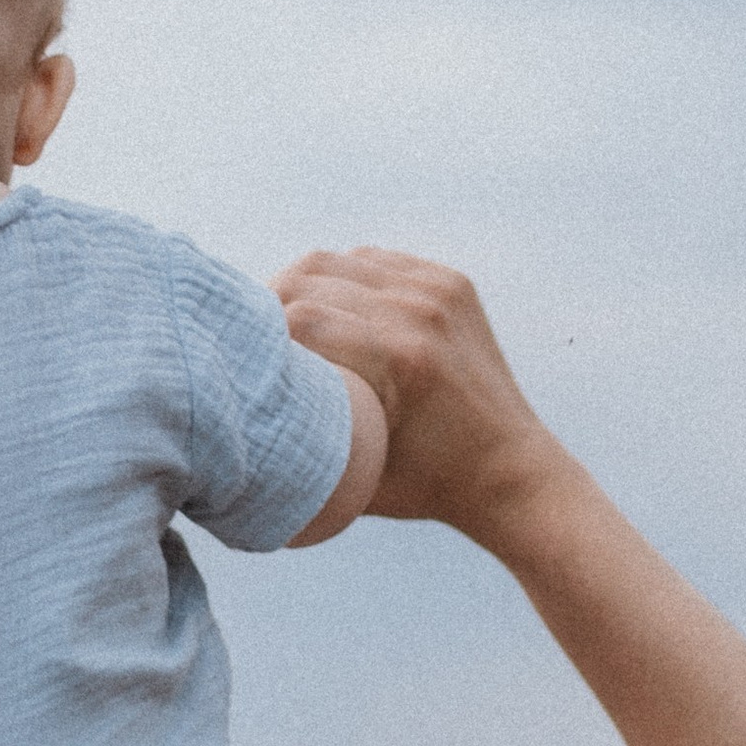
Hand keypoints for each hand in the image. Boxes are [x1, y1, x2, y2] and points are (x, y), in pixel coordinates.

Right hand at [271, 252, 565, 547]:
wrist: (509, 471)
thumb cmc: (425, 486)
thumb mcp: (352, 473)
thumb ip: (296, 436)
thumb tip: (236, 412)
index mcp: (399, 360)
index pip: (296, 319)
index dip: (259, 337)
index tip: (243, 361)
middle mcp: (420, 314)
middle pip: (309, 277)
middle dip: (271, 304)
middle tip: (255, 338)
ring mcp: (440, 291)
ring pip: (338, 260)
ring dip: (304, 287)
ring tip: (288, 322)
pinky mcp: (451, 282)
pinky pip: (374, 260)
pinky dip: (345, 279)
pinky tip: (333, 309)